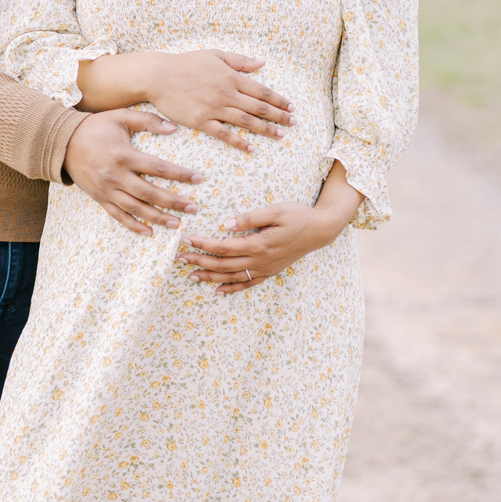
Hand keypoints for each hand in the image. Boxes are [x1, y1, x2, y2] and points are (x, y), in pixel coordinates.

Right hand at [64, 110, 204, 236]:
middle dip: (173, 202)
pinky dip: (133, 226)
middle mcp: (116, 176)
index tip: (199, 179)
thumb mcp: (121, 116)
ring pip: (136, 209)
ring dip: (157, 218)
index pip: (159, 168)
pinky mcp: (100, 198)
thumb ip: (148, 120)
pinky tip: (149, 232)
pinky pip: (118, 216)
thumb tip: (174, 128)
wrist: (63, 143)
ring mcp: (107, 190)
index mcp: (124, 155)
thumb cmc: (95, 127)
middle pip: (150, 193)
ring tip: (176, 224)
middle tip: (193, 208)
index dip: (180, 175)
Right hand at [77, 50, 293, 152]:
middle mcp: (227, 93)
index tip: (291, 107)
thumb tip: (261, 63)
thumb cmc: (186, 63)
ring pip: (246, 121)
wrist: (159, 76)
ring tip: (280, 135)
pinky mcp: (201, 121)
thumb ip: (240, 60)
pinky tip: (251, 148)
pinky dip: (239, 142)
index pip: (262, 90)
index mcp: (232, 76)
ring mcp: (215, 108)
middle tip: (294, 123)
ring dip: (266, 129)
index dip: (279, 100)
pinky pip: (224, 134)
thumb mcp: (215, 55)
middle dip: (279, 115)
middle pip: (259, 107)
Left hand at [176, 165, 362, 292]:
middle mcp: (260, 260)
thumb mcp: (276, 210)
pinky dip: (231, 288)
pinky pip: (247, 284)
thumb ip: (249, 218)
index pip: (224, 247)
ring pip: (232, 277)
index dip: (204, 244)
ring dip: (210, 276)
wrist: (320, 231)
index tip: (187, 239)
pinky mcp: (270, 272)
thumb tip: (225, 224)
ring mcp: (265, 269)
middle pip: (223, 264)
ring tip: (191, 275)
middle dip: (200, 261)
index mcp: (260, 244)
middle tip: (180, 258)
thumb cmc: (298, 216)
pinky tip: (217, 290)